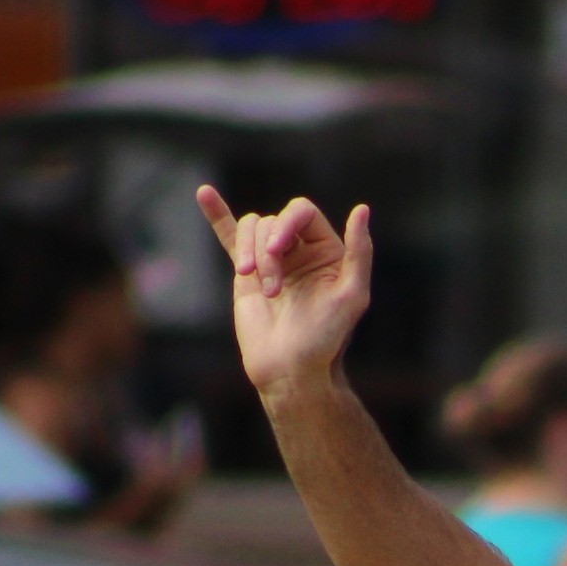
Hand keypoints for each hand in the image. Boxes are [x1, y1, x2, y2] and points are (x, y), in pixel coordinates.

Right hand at [198, 186, 375, 401]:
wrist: (290, 371)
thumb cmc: (325, 338)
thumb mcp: (352, 295)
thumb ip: (360, 252)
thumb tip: (361, 209)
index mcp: (328, 250)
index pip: (302, 213)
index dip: (286, 223)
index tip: (277, 250)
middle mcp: (300, 250)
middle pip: (274, 221)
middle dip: (268, 249)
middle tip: (272, 289)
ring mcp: (272, 259)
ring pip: (251, 229)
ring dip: (250, 254)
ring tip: (258, 288)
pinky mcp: (246, 273)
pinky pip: (230, 237)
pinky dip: (217, 215)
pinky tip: (204, 194)